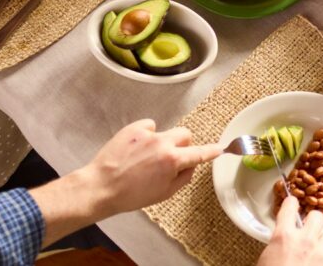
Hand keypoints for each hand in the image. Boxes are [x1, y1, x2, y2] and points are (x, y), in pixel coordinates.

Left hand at [77, 120, 221, 216]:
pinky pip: (149, 127)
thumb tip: (190, 166)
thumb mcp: (164, 194)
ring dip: (163, 142)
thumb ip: (183, 178)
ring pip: (167, 131)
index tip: (221, 147)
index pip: (199, 154)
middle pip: (185, 135)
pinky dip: (146, 135)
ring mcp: (147, 134)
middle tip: (171, 158)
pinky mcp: (133, 128)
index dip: (212, 151)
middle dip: (182, 145)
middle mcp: (162, 143)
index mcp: (172, 161)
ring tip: (146, 157)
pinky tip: (135, 149)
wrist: (101, 187)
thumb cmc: (131, 195)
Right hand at [257, 197, 322, 265]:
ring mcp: (321, 255)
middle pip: (318, 217)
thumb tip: (280, 247)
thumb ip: (277, 248)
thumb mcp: (266, 261)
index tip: (293, 201)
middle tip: (310, 230)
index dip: (292, 203)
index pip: (289, 208)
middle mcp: (305, 241)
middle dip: (315, 222)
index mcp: (283, 237)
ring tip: (318, 254)